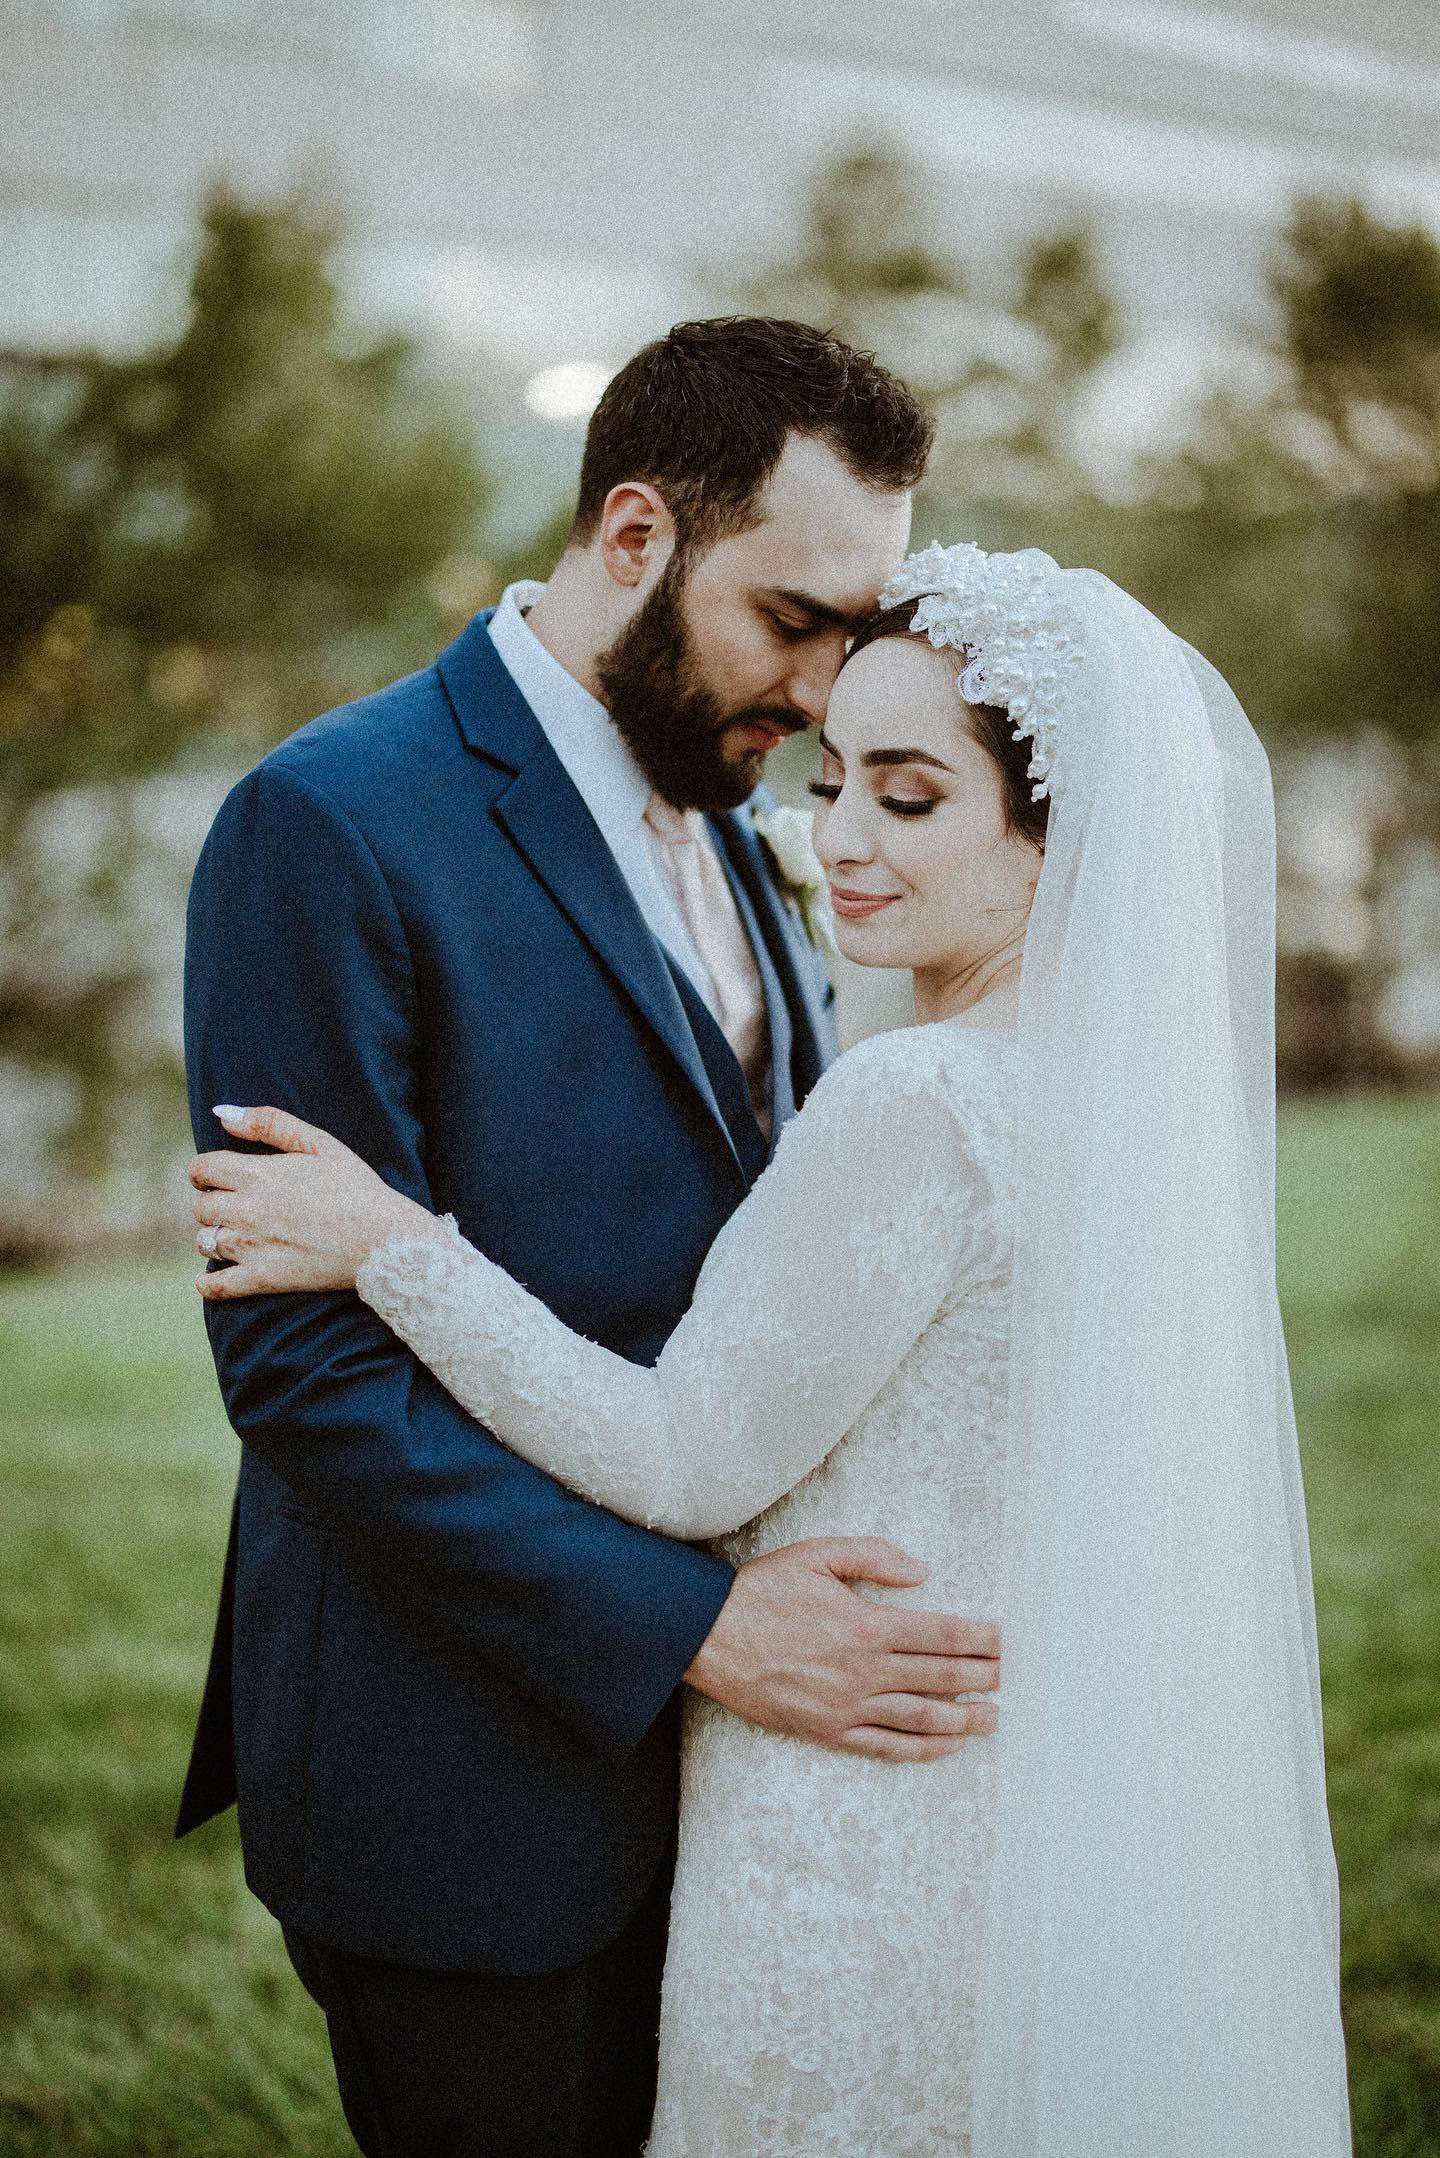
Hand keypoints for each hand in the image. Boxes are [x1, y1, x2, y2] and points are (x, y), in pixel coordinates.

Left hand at [189, 1104, 446, 1298]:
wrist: (384, 1239)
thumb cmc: (357, 1187)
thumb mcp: (319, 1143)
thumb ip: (269, 1123)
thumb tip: (222, 1113)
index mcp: (258, 1173)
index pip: (203, 1168)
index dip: (205, 1171)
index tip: (216, 1177)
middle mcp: (248, 1209)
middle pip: (201, 1207)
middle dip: (213, 1203)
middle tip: (234, 1207)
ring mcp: (253, 1247)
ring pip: (205, 1242)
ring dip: (214, 1238)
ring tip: (237, 1236)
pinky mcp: (263, 1279)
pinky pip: (216, 1286)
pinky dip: (208, 1282)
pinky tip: (212, 1277)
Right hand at [683, 1538, 999, 1762]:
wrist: (709, 1636)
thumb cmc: (763, 1591)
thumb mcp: (818, 1554)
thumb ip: (874, 1557)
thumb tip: (923, 1572)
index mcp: (867, 1624)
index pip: (941, 1634)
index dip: (979, 1638)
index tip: (1004, 1640)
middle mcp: (864, 1670)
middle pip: (940, 1677)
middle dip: (982, 1676)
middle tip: (1009, 1676)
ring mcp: (848, 1706)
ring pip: (921, 1717)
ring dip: (964, 1718)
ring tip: (993, 1716)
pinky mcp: (828, 1732)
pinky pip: (886, 1746)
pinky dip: (922, 1748)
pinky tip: (947, 1745)